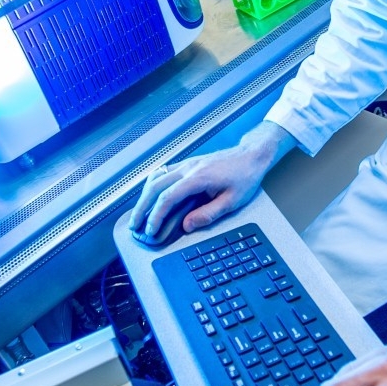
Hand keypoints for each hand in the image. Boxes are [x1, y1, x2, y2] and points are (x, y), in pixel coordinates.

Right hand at [129, 121, 296, 239]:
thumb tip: (187, 226)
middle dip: (142, 208)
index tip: (150, 229)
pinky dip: (152, 185)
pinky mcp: (187, 164)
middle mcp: (188, 169)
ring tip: (138, 213)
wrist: (251, 156)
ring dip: (144, 196)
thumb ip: (208, 214)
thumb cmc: (245, 176)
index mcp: (198, 178)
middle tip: (135, 225)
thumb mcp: (232, 201)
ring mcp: (186, 165)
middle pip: (155, 187)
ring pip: (156, 178)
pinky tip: (150, 195)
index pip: (168, 198)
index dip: (156, 216)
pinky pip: (163, 173)